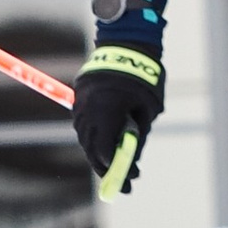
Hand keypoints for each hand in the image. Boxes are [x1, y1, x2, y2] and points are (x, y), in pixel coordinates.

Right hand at [74, 45, 163, 198]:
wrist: (127, 44)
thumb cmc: (144, 78)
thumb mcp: (147, 110)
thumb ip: (137, 135)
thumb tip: (132, 159)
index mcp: (107, 113)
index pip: (106, 151)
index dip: (118, 170)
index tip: (131, 181)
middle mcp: (89, 110)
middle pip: (92, 149)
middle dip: (106, 168)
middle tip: (121, 183)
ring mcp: (81, 103)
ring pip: (86, 138)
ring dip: (98, 153)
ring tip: (114, 167)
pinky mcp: (80, 98)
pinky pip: (85, 125)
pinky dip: (94, 138)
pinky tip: (106, 146)